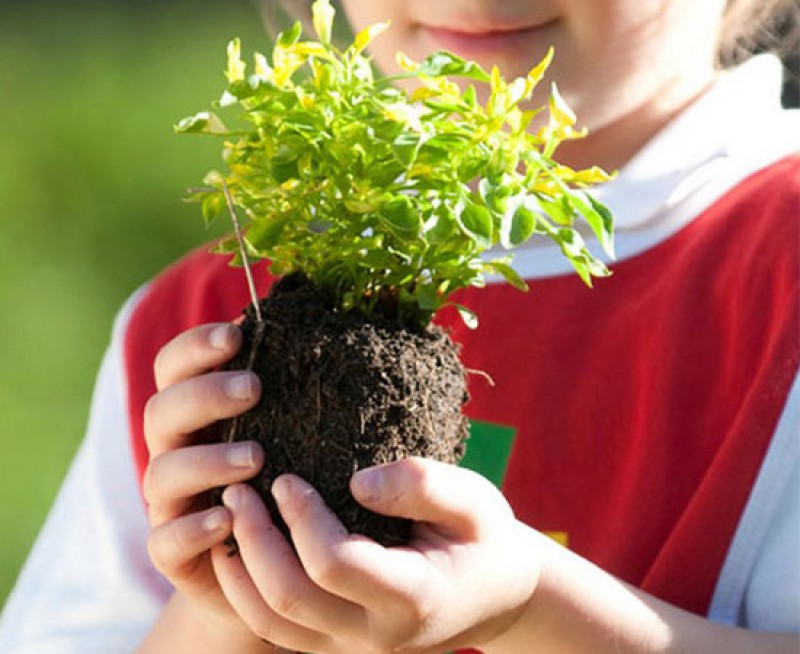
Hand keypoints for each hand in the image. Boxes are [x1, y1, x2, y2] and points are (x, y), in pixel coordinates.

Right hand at [142, 323, 264, 624]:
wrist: (269, 561)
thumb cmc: (286, 477)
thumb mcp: (293, 428)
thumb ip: (293, 385)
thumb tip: (319, 328)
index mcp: (196, 412)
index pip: (174, 367)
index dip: (195, 347)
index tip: (236, 336)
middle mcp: (175, 450)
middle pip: (162, 411)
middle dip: (205, 394)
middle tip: (254, 388)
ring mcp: (170, 502)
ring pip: (162, 473)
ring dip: (206, 461)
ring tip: (255, 459)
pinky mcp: (173, 552)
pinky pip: (166, 540)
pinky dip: (193, 528)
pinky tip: (228, 520)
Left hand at [211, 457, 543, 652]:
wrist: (493, 592)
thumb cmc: (482, 537)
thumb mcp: (475, 500)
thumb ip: (424, 485)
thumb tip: (358, 482)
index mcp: (413, 596)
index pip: (335, 562)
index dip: (301, 518)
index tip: (285, 476)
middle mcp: (376, 632)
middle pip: (290, 598)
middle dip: (253, 540)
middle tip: (237, 489)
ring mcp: (352, 645)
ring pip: (270, 623)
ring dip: (238, 568)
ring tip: (228, 512)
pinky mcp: (335, 643)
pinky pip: (273, 629)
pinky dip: (244, 590)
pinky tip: (237, 547)